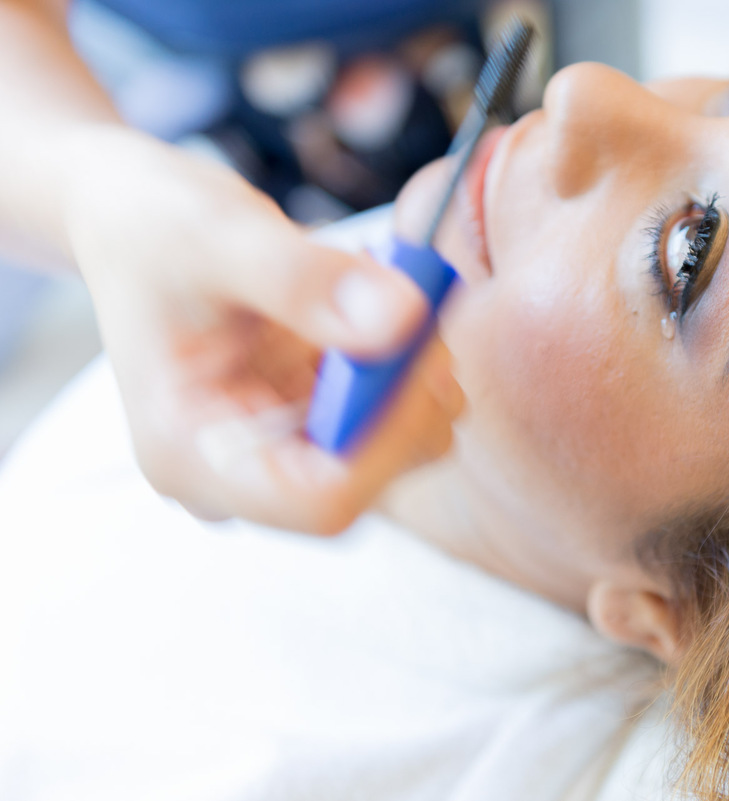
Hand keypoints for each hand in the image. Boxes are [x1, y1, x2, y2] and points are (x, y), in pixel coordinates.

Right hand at [61, 126, 462, 533]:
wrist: (138, 223)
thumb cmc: (154, 228)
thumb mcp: (218, 236)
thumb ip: (304, 280)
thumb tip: (401, 320)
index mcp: (191, 457)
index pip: (320, 501)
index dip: (389, 438)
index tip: (420, 354)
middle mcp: (236, 477)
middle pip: (368, 480)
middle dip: (408, 397)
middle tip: (419, 305)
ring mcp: (277, 457)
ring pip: (396, 451)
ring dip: (415, 376)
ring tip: (389, 294)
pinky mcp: (311, 429)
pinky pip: (393, 418)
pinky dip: (406, 365)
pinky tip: (378, 308)